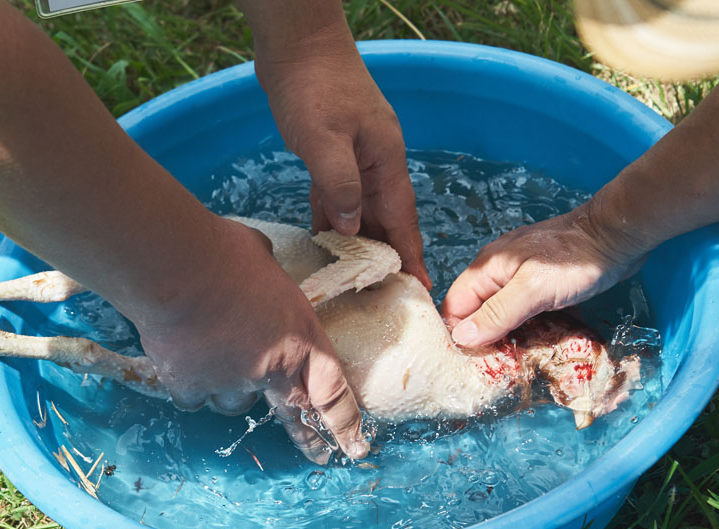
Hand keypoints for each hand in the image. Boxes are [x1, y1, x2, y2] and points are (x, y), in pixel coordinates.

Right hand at [134, 216, 368, 462]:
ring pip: (236, 404)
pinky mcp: (191, 385)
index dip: (345, 421)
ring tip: (216, 358)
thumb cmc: (223, 252)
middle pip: (294, 415)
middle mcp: (270, 369)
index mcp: (300, 338)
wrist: (175, 267)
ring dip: (231, 389)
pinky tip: (183, 363)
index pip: (332, 390)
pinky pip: (195, 398)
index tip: (354, 445)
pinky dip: (191, 386)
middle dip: (309, 439)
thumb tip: (258, 268)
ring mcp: (229, 382)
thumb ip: (269, 283)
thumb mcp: (265, 260)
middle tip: (319, 455)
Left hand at [253, 25, 430, 288]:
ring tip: (360, 278)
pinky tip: (328, 239)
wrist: (297, 42)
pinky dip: (333, 217)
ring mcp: (355, 155)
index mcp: (384, 159)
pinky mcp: (332, 150)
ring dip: (360, 239)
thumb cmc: (312, 86)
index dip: (410, 254)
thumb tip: (353, 227)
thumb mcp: (323, 140)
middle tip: (386, 295)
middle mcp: (375, 161)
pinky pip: (337, 193)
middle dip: (388, 255)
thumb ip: (340, 186)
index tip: (421, 287)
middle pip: (385, 218)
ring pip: (361, 208)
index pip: (402, 218)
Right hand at [441, 201, 646, 347]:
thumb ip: (497, 313)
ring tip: (521, 356)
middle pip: (477, 312)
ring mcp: (519, 276)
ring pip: (501, 313)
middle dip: (486, 337)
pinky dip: (528, 325)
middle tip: (501, 363)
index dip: (459, 334)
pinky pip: (523, 309)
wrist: (618, 234)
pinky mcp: (540, 283)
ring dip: (509, 334)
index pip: (455, 307)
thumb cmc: (576, 259)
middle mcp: (497, 271)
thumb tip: (462, 337)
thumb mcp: (533, 290)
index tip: (472, 361)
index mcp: (486, 268)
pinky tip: (541, 337)